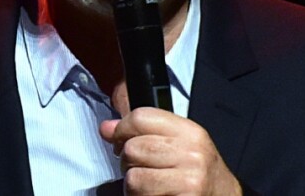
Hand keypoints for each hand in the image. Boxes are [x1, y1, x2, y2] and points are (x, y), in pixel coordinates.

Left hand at [100, 107, 241, 195]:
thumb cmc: (199, 173)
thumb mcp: (180, 145)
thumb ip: (143, 132)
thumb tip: (105, 128)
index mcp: (189, 132)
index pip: (141, 117)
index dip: (121, 128)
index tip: (119, 140)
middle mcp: (191, 153)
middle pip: (133, 148)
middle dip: (127, 162)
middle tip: (138, 168)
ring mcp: (189, 180)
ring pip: (133, 178)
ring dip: (133, 186)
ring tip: (147, 187)